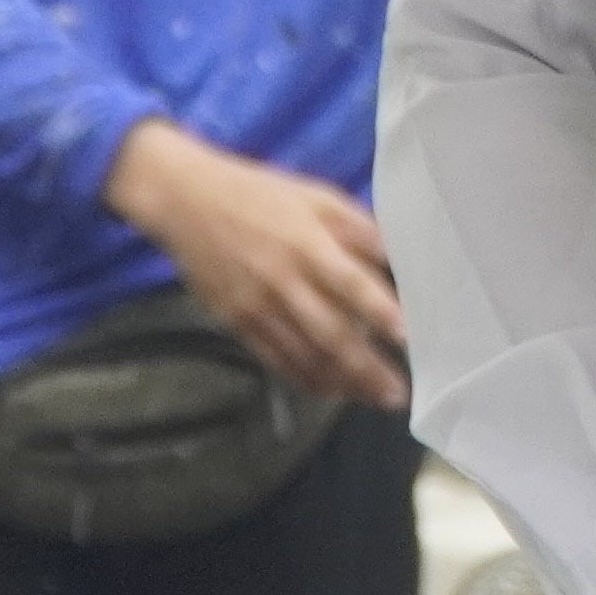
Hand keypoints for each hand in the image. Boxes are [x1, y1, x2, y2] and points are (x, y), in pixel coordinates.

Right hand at [100, 122, 408, 406]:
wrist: (188, 204)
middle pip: (329, 332)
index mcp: (307, 244)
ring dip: (340, 381)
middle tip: (397, 393)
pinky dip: (302, 378)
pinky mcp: (237, 323)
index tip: (407, 337)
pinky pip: (274, 359)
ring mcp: (258, 307)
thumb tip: (397, 257)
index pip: (349, 283)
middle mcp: (283, 282)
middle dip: (365, 367)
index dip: (378, 311)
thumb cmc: (262, 195)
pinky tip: (328, 390)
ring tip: (372, 399)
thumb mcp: (317, 196)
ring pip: (303, 355)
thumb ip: (358, 228)